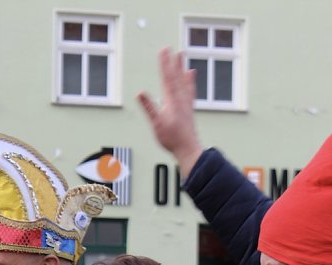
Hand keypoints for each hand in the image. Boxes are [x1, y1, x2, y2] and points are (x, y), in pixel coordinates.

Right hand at [137, 48, 203, 178]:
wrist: (188, 148)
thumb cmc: (172, 138)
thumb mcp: (156, 123)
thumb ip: (149, 107)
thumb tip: (139, 93)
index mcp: (172, 100)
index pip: (167, 78)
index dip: (164, 63)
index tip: (163, 50)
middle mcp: (181, 98)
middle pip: (176, 76)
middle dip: (172, 61)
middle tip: (170, 48)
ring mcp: (186, 102)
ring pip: (184, 80)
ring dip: (181, 67)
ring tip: (181, 54)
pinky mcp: (188, 107)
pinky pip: (189, 88)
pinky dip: (190, 79)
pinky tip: (191, 73)